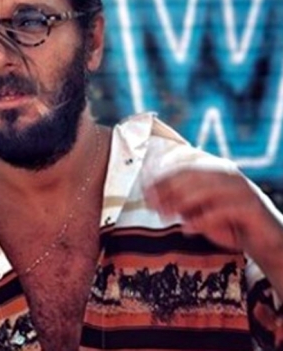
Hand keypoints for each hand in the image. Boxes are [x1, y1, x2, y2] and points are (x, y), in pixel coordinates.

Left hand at [143, 169, 272, 251]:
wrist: (267, 242)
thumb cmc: (230, 225)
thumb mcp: (201, 213)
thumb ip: (181, 204)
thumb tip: (153, 199)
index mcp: (215, 173)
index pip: (184, 170)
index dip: (162, 180)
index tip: (144, 193)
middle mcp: (228, 176)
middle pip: (192, 177)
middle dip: (168, 190)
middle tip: (152, 206)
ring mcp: (241, 190)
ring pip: (207, 189)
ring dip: (182, 202)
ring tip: (166, 216)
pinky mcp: (251, 207)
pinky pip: (223, 209)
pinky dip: (202, 219)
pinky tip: (188, 228)